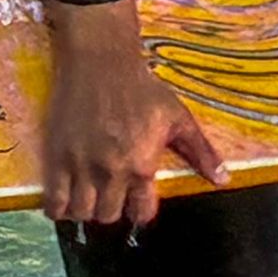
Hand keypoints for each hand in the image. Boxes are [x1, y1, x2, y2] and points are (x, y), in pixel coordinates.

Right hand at [36, 0, 228, 231]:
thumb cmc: (142, 88)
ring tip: (88, 197)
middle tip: (109, 194)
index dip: (138, 210)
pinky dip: (58, 209)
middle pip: (109, 216)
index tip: (134, 200)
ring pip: (82, 213)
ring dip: (86, 211)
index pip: (141, 213)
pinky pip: (54, 200)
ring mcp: (81, 165)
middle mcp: (111, 171)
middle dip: (111, 210)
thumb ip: (201, 152)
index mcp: (142, 165)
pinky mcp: (57, 156)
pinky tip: (64, 202)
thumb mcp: (178, 118)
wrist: (100, 61)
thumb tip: (223, 180)